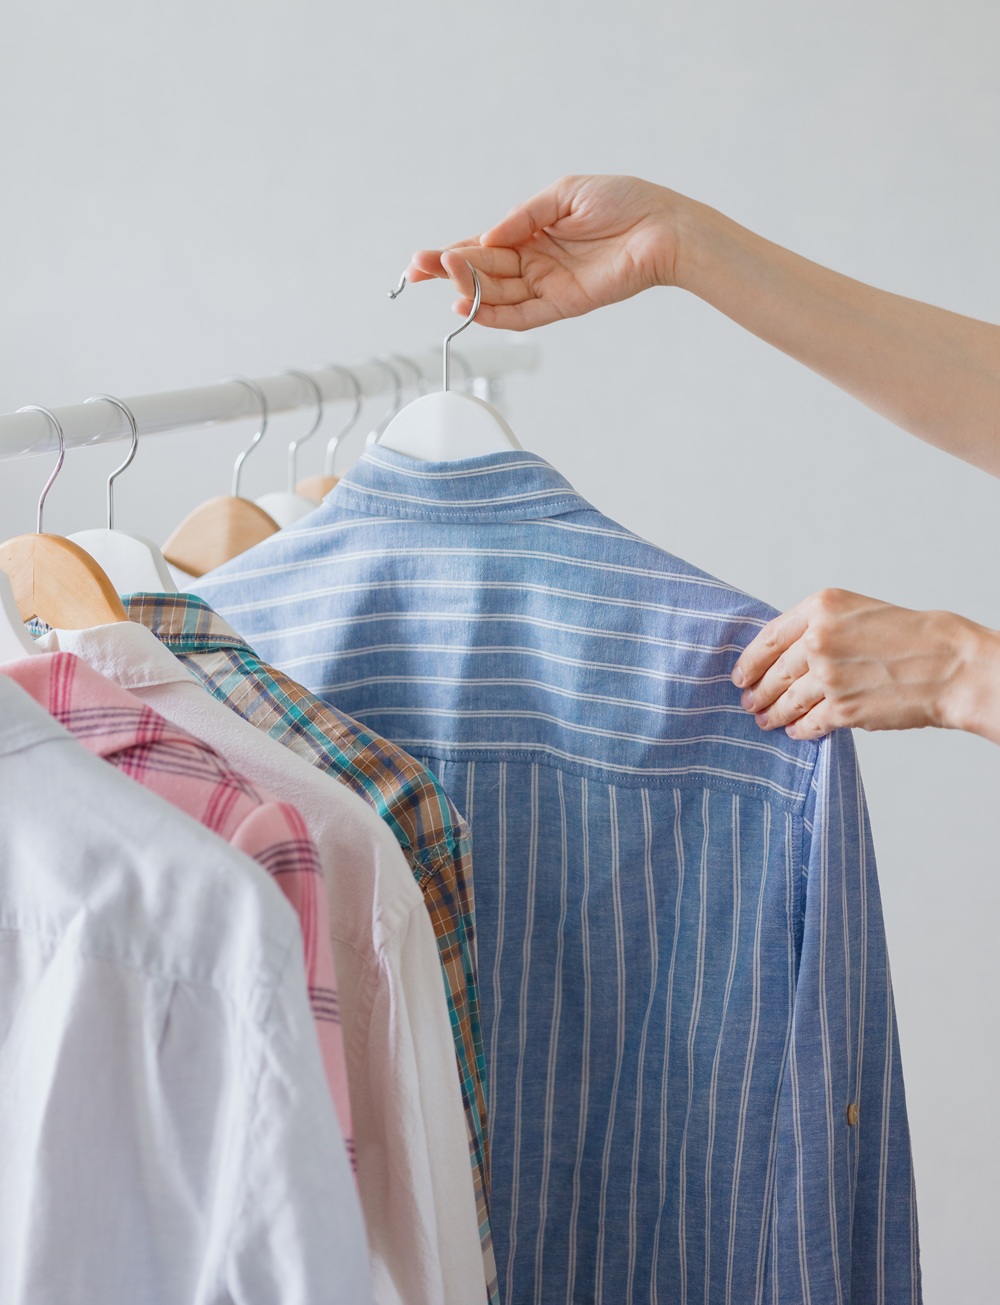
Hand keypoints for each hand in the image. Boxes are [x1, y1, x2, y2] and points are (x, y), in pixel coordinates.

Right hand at [404, 175, 683, 330]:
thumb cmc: (623, 203)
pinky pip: (523, 316)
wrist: (662, 227)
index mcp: (532, 232)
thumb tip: (488, 236)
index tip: (421, 261)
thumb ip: (523, 216)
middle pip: (484, 271)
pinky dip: (495, 315)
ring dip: (469, 288)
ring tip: (447, 279)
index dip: (452, 253)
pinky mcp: (564, 304)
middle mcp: (536, 261)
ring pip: (498, 293)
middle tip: (419, 270)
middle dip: (450, 271)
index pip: (483, 246)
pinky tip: (470, 308)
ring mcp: (548, 284)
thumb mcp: (564, 194)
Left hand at [730, 588, 998, 740]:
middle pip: (773, 674)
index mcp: (821, 608)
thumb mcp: (857, 612)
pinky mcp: (843, 709)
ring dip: (773, 714)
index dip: (750, 662)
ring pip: (787, 701)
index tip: (741, 675)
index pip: (768, 638)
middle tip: (750, 703)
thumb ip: (818, 627)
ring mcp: (829, 676)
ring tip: (765, 720)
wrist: (949, 665)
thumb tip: (784, 654)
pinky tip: (796, 730)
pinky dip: (800, 729)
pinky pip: (809, 723)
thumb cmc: (909, 636)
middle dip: (758, 693)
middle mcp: (819, 640)